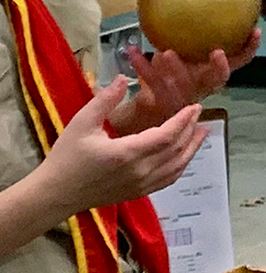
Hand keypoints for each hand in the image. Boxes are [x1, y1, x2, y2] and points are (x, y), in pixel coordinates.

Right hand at [41, 78, 207, 215]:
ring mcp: (141, 185)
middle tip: (199, 114)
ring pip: (177, 166)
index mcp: (127, 153)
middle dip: (190, 130)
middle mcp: (140, 171)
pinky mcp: (139, 193)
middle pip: (176, 150)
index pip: (167, 135)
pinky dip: (181, 165)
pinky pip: (168, 179)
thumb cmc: (66, 157)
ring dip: (192, 148)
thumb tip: (123, 78)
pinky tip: (185, 156)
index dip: (184, 120)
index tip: (195, 106)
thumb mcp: (81, 123)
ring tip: (201, 132)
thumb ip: (104, 100)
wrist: (55, 193)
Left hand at [106, 33, 256, 137]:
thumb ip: (187, 39)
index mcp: (211, 74)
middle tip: (216, 51)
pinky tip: (132, 51)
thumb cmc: (168, 77)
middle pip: (216, 80)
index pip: (239, 62)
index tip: (254, 31)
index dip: (249, 48)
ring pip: (183, 86)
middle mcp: (202, 87)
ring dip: (176, 68)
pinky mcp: (161, 104)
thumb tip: (186, 1)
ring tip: (165, 52)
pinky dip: (141, 66)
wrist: (147, 108)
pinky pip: (152, 84)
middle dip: (219, 67)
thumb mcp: (181, 56)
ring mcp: (183, 98)